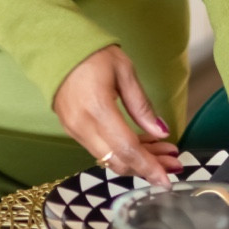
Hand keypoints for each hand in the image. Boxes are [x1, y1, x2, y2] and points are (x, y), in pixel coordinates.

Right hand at [53, 47, 177, 186]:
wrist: (57, 48)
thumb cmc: (93, 55)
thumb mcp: (124, 72)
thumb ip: (142, 105)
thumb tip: (162, 131)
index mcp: (98, 109)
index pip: (127, 148)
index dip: (149, 167)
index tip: (167, 181)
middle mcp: (82, 126)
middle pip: (118, 161)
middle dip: (147, 168)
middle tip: (172, 163)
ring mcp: (74, 130)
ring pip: (109, 158)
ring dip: (136, 161)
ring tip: (162, 152)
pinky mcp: (71, 130)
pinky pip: (100, 149)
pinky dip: (121, 152)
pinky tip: (140, 144)